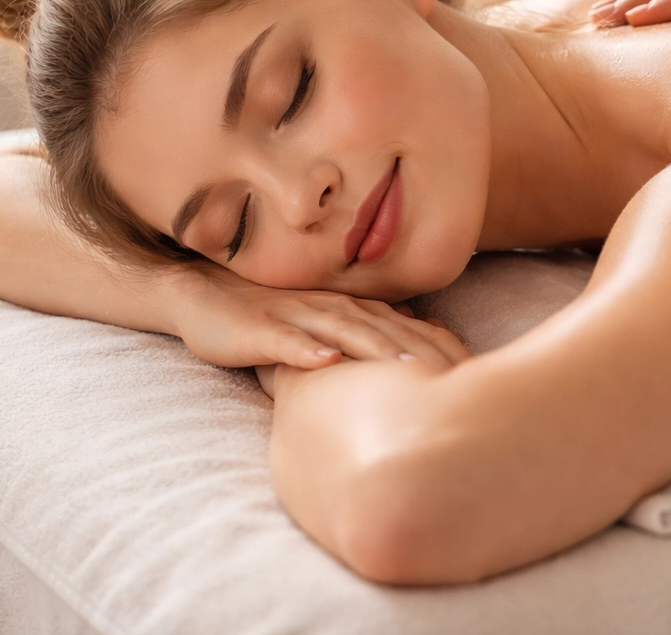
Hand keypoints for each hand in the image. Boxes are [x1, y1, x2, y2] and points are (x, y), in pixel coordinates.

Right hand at [170, 269, 470, 371]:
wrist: (203, 297)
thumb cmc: (267, 320)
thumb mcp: (320, 331)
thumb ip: (359, 340)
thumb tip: (407, 361)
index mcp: (346, 311)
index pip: (400, 327)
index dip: (433, 346)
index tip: (468, 369)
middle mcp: (327, 308)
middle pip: (380, 328)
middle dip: (418, 348)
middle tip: (453, 372)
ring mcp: (293, 317)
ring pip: (339, 331)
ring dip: (372, 347)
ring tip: (402, 367)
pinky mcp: (258, 330)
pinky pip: (284, 341)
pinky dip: (306, 350)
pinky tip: (324, 362)